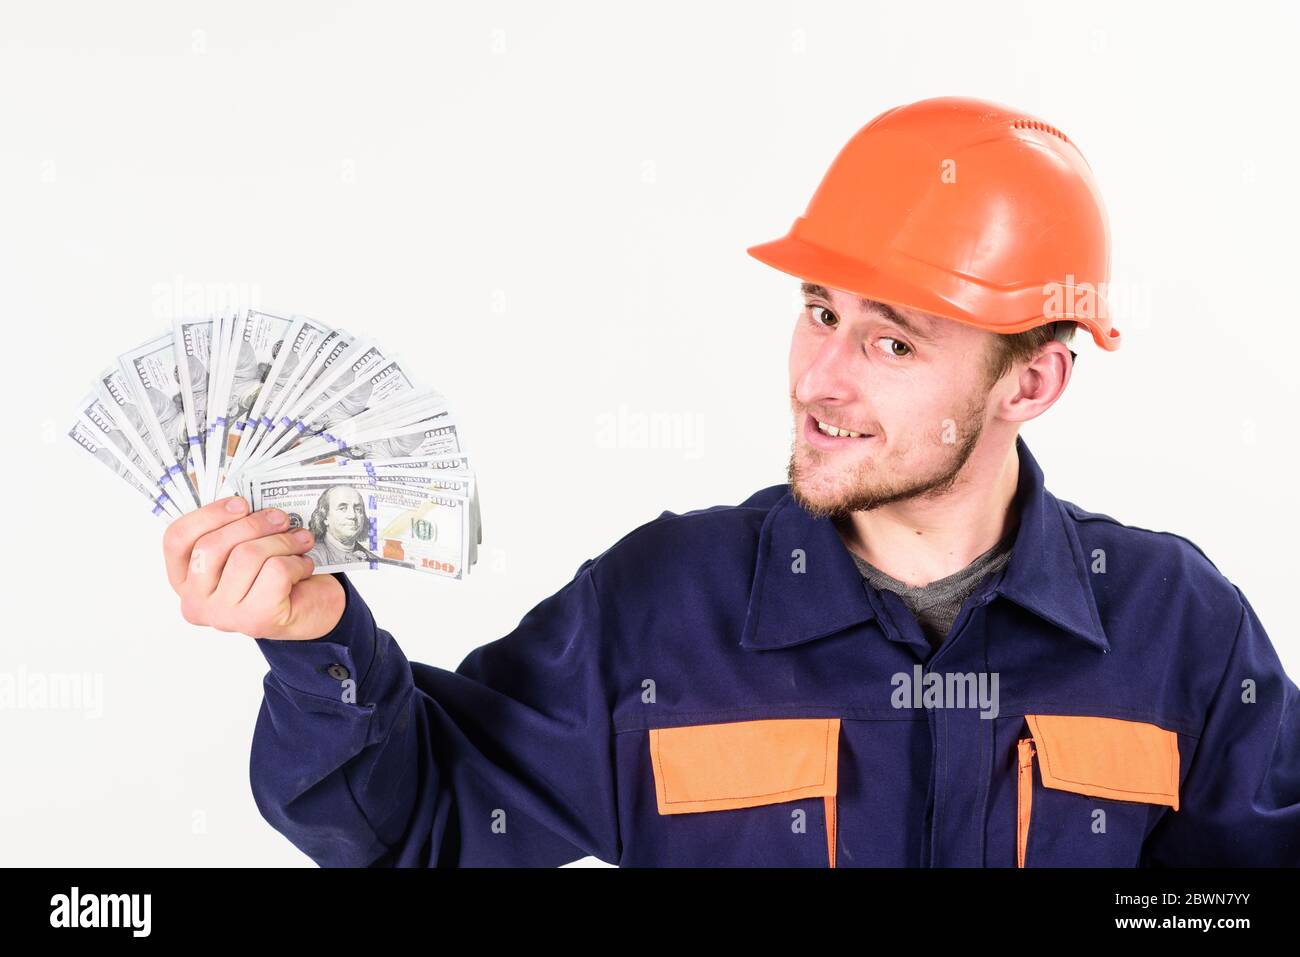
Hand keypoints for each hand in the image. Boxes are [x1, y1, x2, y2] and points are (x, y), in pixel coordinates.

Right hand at [162, 496, 345, 639]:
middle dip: (253, 524)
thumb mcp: (244, 546)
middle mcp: (195, 601)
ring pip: (246, 556)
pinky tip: (302, 566)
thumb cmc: (273, 573)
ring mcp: (223, 615)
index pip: (176, 539)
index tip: (241, 503)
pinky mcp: (256, 620)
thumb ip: (230, 526)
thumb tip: (237, 493)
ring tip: (299, 541)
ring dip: (282, 541)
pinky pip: (275, 571)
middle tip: (281, 518)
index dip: (208, 514)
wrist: (310, 609)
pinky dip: (296, 562)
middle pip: (211, 546)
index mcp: (184, 578)